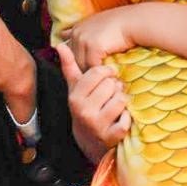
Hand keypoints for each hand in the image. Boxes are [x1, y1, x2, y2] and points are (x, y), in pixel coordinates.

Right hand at [56, 43, 130, 162]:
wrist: (88, 140)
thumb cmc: (84, 107)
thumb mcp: (75, 88)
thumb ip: (69, 66)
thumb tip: (60, 45)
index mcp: (75, 96)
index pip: (98, 72)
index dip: (107, 73)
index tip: (108, 77)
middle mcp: (84, 111)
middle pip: (112, 85)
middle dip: (115, 88)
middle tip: (110, 95)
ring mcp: (97, 125)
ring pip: (121, 100)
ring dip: (122, 102)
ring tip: (115, 106)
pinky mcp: (110, 137)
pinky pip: (127, 119)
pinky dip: (127, 119)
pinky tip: (119, 120)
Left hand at [62, 8, 136, 70]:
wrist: (134, 22)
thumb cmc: (120, 24)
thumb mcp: (97, 24)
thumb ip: (84, 32)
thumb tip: (65, 35)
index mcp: (77, 28)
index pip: (70, 51)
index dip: (79, 59)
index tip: (88, 65)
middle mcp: (77, 33)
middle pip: (75, 60)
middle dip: (84, 68)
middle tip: (96, 77)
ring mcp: (84, 40)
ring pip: (82, 65)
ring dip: (92, 73)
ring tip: (102, 78)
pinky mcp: (94, 47)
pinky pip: (93, 67)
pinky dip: (101, 73)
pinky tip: (109, 74)